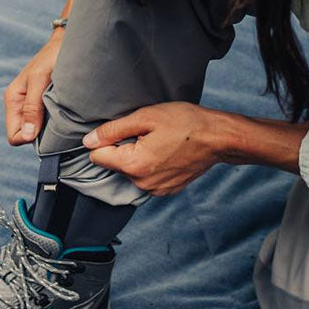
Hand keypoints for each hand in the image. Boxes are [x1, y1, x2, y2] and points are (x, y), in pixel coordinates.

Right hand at [5, 33, 62, 144]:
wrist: (67, 41)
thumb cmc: (52, 56)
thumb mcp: (39, 80)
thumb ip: (32, 107)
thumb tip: (27, 136)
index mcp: (14, 100)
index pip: (14, 136)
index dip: (29, 139)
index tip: (48, 131)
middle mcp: (21, 105)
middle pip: (26, 136)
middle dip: (41, 136)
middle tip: (60, 125)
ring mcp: (33, 105)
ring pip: (37, 131)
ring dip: (50, 129)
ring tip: (65, 118)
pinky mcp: (45, 103)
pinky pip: (47, 122)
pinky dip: (56, 122)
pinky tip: (67, 114)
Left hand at [83, 103, 220, 195]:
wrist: (220, 138)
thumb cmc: (185, 123)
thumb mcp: (145, 117)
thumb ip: (113, 130)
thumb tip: (88, 141)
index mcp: (133, 165)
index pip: (97, 157)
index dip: (105, 141)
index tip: (123, 131)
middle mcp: (142, 183)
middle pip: (114, 165)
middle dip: (123, 149)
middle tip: (147, 134)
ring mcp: (155, 190)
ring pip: (130, 172)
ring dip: (137, 157)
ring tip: (159, 143)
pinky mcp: (166, 191)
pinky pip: (146, 178)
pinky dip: (150, 166)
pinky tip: (166, 153)